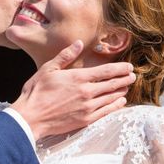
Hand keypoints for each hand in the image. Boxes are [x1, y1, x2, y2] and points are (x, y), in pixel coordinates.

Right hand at [10, 41, 135, 139]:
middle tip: (133, 76)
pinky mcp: (86, 120)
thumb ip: (66, 56)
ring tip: (128, 87)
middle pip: (112, 84)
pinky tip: (120, 101)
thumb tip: (79, 43)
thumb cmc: (36, 92)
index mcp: (78, 78)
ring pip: (111, 97)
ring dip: (122, 91)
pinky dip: (116, 105)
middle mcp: (87, 92)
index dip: (120, 69)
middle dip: (124, 79)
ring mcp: (88, 107)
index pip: (106, 71)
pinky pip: (106, 111)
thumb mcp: (48, 69)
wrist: (30, 118)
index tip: (129, 67)